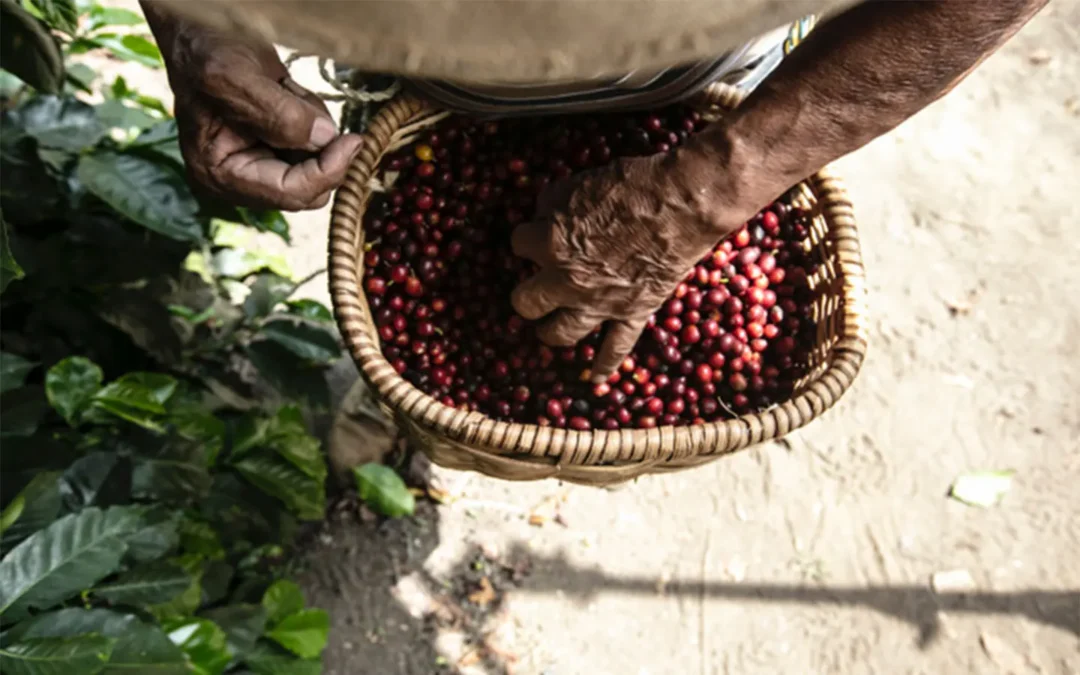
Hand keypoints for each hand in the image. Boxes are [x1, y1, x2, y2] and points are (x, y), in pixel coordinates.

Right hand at [155, 21, 361, 209]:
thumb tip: (324, 138)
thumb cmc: (205, 51)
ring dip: (314, 128)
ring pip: (316, 168)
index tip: (352, 140)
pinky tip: (288, 92)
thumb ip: (279, 114)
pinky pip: (313, 148)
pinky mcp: (275, 150)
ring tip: (285, 90)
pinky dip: (313, 120)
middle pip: (308, 190)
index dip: (326, 171)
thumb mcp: (235, 76)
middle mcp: (239, 180)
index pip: (289, 193)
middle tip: (306, 104)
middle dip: (320, 150)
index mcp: (220, 174)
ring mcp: (258, 166)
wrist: (201, 32)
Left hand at [510, 152, 746, 381]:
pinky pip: (616, 348)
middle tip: (534, 289)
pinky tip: (594, 378)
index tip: (539, 235)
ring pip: (560, 332)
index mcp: (550, 243)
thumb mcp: (578, 185)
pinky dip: (605, 366)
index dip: (529, 239)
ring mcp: (599, 303)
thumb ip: (554, 204)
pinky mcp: (632, 313)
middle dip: (527, 294)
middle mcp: (567, 280)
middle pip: (527, 301)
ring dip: (550, 332)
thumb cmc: (631, 186)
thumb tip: (545, 216)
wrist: (682, 203)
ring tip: (547, 330)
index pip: (519, 245)